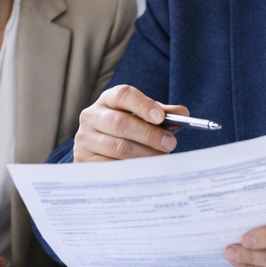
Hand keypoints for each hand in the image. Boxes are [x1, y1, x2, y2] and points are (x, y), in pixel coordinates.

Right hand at [73, 84, 188, 161]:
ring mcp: (84, 139)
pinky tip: (142, 171)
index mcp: (108, 100)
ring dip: (143, 154)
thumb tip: (183, 114)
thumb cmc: (127, 132)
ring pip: (117, 147)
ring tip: (160, 159)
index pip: (123, 95)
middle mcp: (91, 116)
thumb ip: (162, 114)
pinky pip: (109, 166)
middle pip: (120, 123)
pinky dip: (129, 169)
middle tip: (170, 144)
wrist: (100, 154)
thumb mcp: (144, 119)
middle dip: (149, 135)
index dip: (142, 105)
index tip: (160, 118)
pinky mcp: (83, 161)